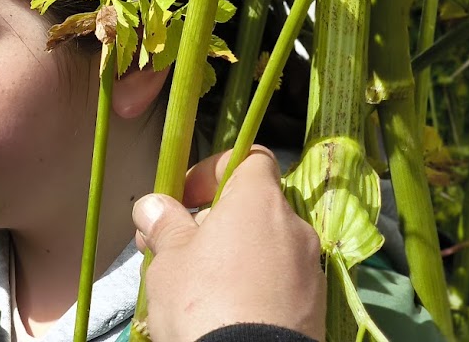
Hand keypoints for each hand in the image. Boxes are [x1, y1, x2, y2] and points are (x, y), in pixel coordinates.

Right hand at [132, 146, 324, 341]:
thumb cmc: (205, 302)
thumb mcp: (169, 260)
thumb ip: (164, 226)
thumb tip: (153, 206)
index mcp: (259, 201)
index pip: (250, 157)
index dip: (214, 169)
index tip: (184, 196)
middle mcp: (293, 227)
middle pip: (253, 207)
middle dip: (214, 222)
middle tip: (176, 248)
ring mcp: (309, 269)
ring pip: (266, 248)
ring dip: (233, 256)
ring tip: (195, 287)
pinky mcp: (315, 308)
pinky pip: (280, 282)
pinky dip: (255, 287)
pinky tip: (225, 311)